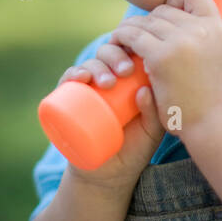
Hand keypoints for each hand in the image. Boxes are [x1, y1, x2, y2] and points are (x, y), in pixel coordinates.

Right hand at [57, 44, 164, 193]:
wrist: (109, 175)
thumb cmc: (135, 149)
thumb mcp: (152, 130)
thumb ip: (155, 112)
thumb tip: (144, 90)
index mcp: (128, 79)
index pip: (128, 52)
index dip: (132, 46)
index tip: (142, 58)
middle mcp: (106, 79)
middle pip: (108, 54)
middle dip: (116, 56)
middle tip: (126, 71)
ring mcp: (87, 90)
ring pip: (88, 65)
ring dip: (96, 66)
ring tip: (107, 83)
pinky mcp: (69, 102)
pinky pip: (66, 81)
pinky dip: (71, 75)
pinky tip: (80, 77)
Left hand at [108, 0, 221, 140]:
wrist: (214, 123)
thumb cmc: (212, 94)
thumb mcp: (216, 53)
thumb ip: (202, 35)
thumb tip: (175, 16)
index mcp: (216, 25)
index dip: (176, 0)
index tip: (166, 19)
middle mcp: (200, 28)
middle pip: (163, 11)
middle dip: (149, 23)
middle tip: (138, 38)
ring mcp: (180, 41)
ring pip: (144, 22)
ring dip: (131, 30)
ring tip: (124, 41)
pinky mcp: (160, 57)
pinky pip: (132, 36)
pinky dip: (122, 38)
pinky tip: (118, 45)